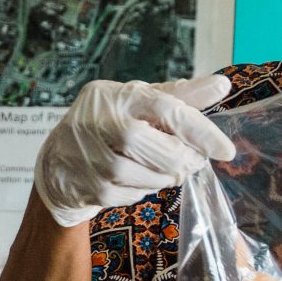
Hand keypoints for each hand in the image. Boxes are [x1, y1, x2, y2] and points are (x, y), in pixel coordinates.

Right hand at [33, 74, 236, 225]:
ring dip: (165, 178)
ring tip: (166, 171)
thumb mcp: (139, 103)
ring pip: (144, 175)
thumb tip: (222, 86)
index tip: (225, 150)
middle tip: (193, 163)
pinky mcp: (86, 186)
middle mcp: (98, 121)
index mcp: (117, 94)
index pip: (166, 108)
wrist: (57, 160)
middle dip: (182, 160)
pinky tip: (140, 181)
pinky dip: (143, 191)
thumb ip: (180, 97)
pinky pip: (130, 194)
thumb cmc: (108, 124)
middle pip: (155, 148)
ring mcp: (89, 156)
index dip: (199, 130)